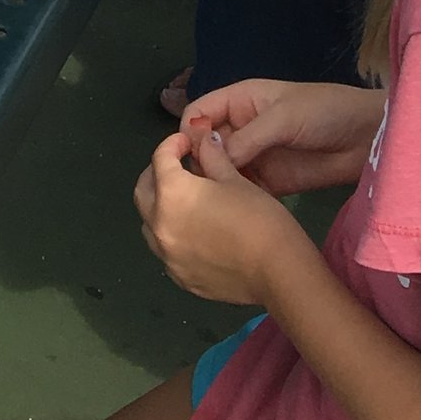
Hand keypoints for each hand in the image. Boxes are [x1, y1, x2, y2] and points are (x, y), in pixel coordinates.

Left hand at [135, 126, 309, 305]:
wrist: (277, 271)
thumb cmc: (259, 219)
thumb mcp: (235, 180)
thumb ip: (212, 158)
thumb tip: (205, 141)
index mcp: (172, 194)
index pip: (160, 159)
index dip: (173, 144)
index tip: (187, 142)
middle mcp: (160, 225)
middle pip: (143, 191)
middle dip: (156, 174)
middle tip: (178, 167)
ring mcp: (167, 256)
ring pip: (149, 224)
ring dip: (159, 207)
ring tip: (184, 201)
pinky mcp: (181, 278)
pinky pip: (165, 251)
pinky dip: (172, 235)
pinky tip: (194, 233)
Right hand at [178, 77, 385, 198]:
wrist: (368, 138)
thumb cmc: (325, 112)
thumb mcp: (283, 117)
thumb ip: (247, 137)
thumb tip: (209, 158)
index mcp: (239, 101)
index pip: (199, 113)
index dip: (189, 132)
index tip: (187, 156)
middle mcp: (241, 128)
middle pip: (205, 146)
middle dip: (198, 163)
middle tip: (199, 188)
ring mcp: (255, 157)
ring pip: (221, 171)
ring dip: (215, 184)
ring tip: (213, 204)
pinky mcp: (271, 182)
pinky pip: (243, 191)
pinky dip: (236, 200)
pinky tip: (233, 212)